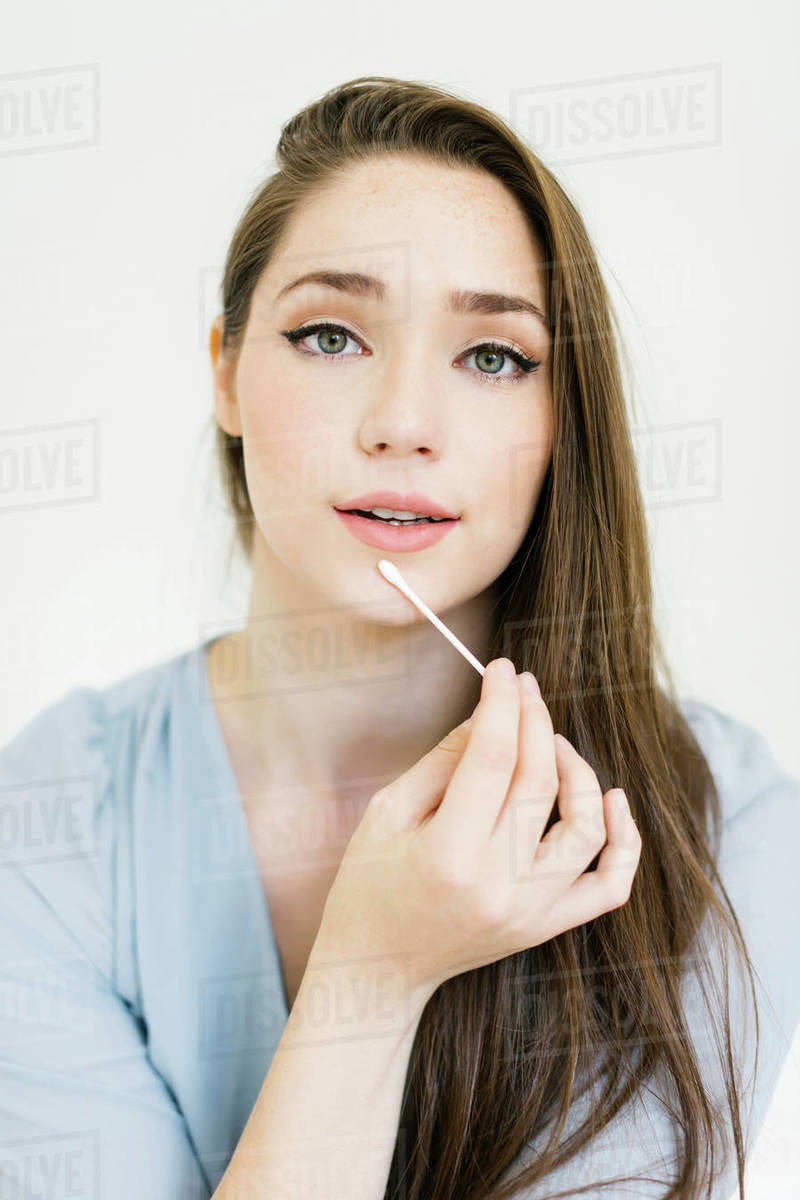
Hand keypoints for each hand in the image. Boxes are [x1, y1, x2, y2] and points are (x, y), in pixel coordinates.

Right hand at [311, 658, 641, 1001]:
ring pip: (587, 828)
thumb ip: (442, 761)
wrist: (377, 971)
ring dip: (579, 772)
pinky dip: (623, 840)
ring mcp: (530, 912)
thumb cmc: (369, 885)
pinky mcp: (546, 927)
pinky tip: (611, 800)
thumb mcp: (387, 813)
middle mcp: (497, 886)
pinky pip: (609, 886)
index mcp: (447, 855)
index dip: (501, 703)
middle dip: (535, 719)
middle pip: (539, 781)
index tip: (503, 670)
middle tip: (524, 688)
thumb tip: (489, 715)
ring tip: (552, 745)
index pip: (492, 757)